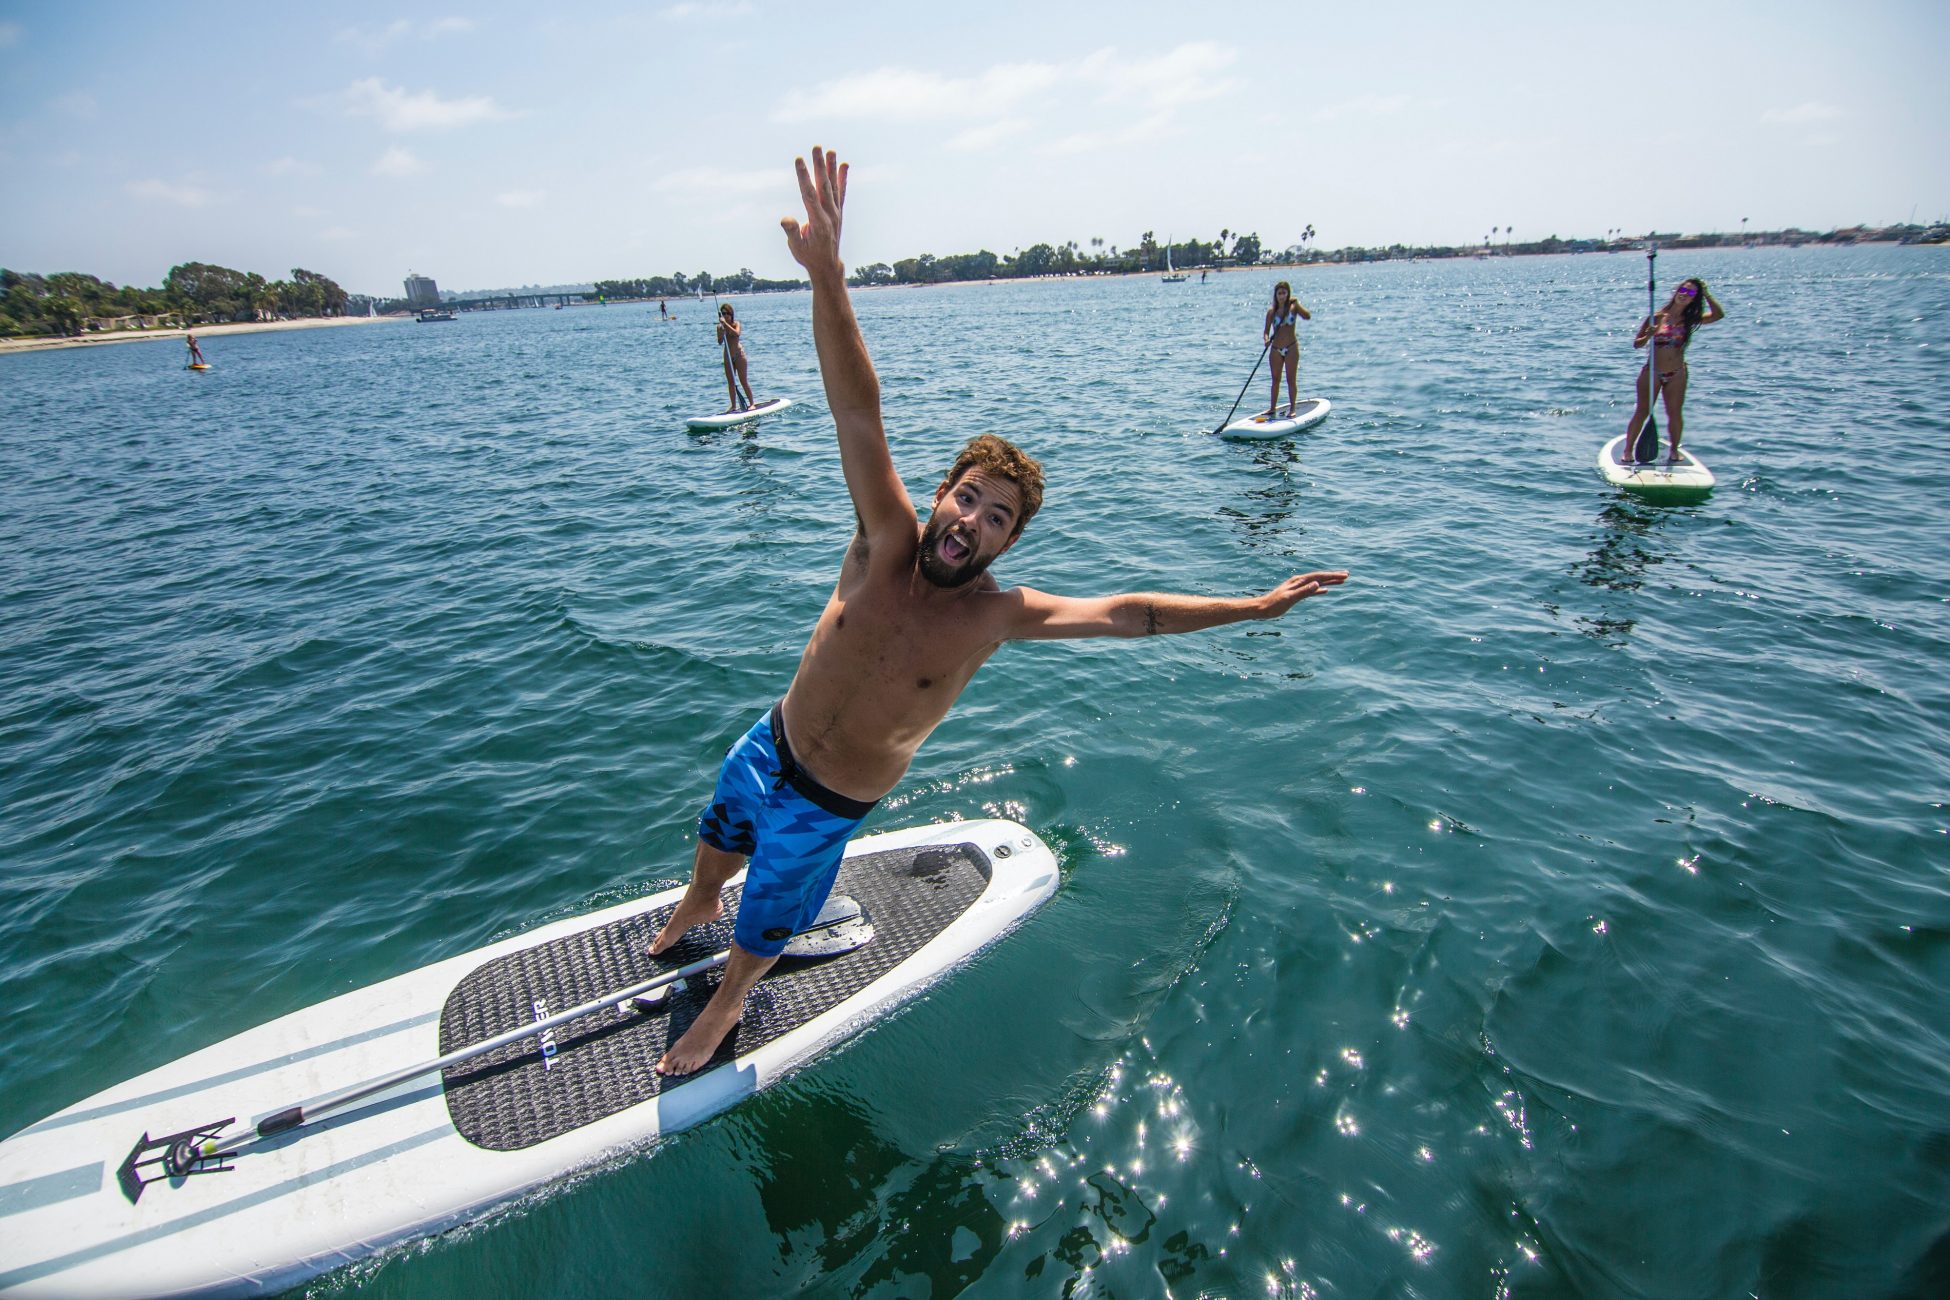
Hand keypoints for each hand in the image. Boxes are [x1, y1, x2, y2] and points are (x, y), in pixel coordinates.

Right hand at [782, 146, 847, 273]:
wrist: (828, 265)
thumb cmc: (808, 255)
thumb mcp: (796, 247)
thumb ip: (791, 232)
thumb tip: (785, 219)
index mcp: (818, 222)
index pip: (809, 195)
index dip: (803, 176)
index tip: (799, 160)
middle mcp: (830, 215)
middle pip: (824, 186)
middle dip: (819, 165)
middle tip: (816, 147)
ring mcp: (836, 213)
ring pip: (833, 186)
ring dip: (831, 167)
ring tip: (830, 150)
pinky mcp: (838, 212)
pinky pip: (841, 192)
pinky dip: (843, 178)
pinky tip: (844, 165)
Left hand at [1259, 570, 1348, 617]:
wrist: (1261, 609)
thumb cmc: (1274, 605)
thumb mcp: (1290, 598)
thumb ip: (1304, 591)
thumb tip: (1318, 584)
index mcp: (1298, 581)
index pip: (1319, 576)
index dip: (1332, 576)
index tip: (1344, 575)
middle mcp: (1299, 582)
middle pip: (1319, 577)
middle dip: (1333, 576)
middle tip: (1347, 575)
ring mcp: (1297, 587)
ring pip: (1317, 582)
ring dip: (1328, 581)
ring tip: (1341, 581)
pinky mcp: (1296, 594)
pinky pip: (1311, 590)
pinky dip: (1319, 589)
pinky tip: (1325, 590)